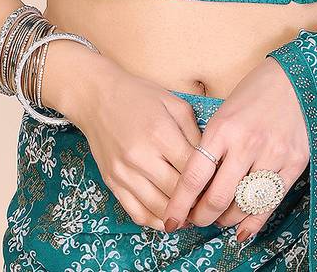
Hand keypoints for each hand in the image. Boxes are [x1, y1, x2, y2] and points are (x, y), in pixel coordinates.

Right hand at [49, 46, 204, 230]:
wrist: (97, 96)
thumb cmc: (139, 95)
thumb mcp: (174, 103)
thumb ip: (194, 131)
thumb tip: (210, 160)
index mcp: (160, 133)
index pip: (192, 169)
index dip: (209, 180)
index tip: (218, 184)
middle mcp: (141, 156)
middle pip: (177, 192)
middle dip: (196, 200)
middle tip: (209, 202)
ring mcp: (124, 172)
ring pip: (158, 208)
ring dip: (178, 216)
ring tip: (192, 213)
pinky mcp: (112, 182)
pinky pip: (136, 213)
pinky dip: (155, 221)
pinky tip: (168, 216)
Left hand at [162, 57, 309, 241]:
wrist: (295, 77)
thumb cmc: (254, 92)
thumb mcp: (224, 112)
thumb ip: (212, 146)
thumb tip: (195, 184)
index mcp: (223, 128)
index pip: (194, 177)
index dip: (180, 204)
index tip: (172, 219)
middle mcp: (246, 143)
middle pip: (217, 198)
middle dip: (201, 217)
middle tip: (196, 221)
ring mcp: (273, 154)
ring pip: (243, 205)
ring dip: (226, 220)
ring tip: (219, 219)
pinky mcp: (294, 162)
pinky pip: (271, 202)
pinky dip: (254, 222)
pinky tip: (242, 230)